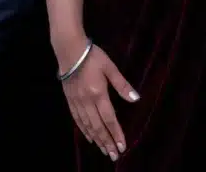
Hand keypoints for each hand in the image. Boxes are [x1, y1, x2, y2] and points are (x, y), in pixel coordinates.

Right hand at [61, 43, 138, 160]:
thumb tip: (136, 99)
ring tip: (104, 151)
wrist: (69, 49)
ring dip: (97, 140)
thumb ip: (122, 85)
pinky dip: (84, 130)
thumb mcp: (110, 67)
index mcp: (99, 94)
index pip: (109, 119)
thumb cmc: (92, 56)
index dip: (116, 133)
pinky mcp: (70, 100)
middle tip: (114, 155)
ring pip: (88, 126)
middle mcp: (87, 102)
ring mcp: (77, 102)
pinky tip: (89, 137)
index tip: (122, 146)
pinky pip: (77, 120)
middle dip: (107, 142)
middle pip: (98, 126)